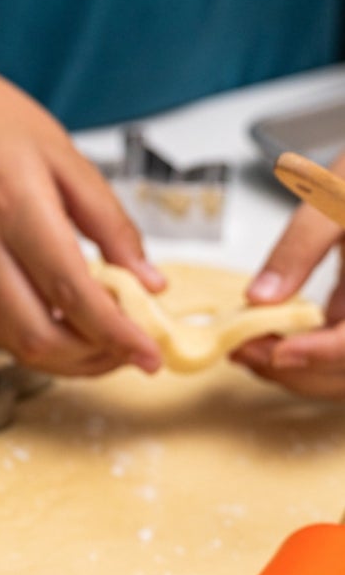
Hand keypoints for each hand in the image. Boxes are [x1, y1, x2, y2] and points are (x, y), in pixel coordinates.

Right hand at [0, 46, 165, 376]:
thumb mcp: (59, 151)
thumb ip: (106, 219)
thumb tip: (147, 278)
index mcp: (16, 208)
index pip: (72, 292)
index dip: (117, 333)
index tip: (152, 354)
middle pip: (39, 338)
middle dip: (93, 358)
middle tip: (132, 347)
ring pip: (15, 343)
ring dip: (65, 358)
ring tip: (105, 339)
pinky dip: (38, 339)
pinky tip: (66, 322)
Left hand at [232, 159, 344, 398]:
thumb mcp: (335, 197)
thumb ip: (301, 246)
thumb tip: (261, 297)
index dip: (322, 353)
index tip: (278, 351)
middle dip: (293, 368)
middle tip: (239, 349)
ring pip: (341, 377)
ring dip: (294, 371)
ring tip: (245, 345)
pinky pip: (338, 360)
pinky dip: (303, 358)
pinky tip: (267, 339)